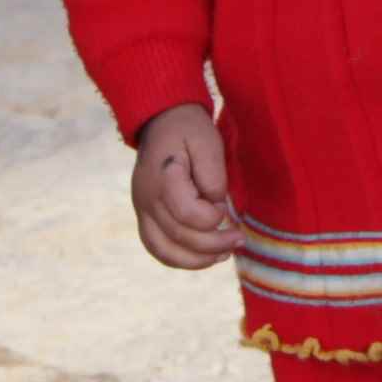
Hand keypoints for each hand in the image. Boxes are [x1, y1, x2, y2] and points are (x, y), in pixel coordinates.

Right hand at [130, 105, 237, 268]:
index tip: (224, 206)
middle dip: (214, 244)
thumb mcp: (208, 142)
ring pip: (165, 251)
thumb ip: (213, 176)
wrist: (161, 121)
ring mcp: (142, 210)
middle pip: (179, 237)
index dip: (213, 217)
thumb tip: (216, 208)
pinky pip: (157, 248)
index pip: (188, 215)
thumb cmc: (189, 130)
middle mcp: (147, 198)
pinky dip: (179, 259)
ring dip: (197, 260)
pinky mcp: (144, 216)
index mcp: (163, 178)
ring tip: (223, 255)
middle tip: (239, 239)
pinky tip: (203, 257)